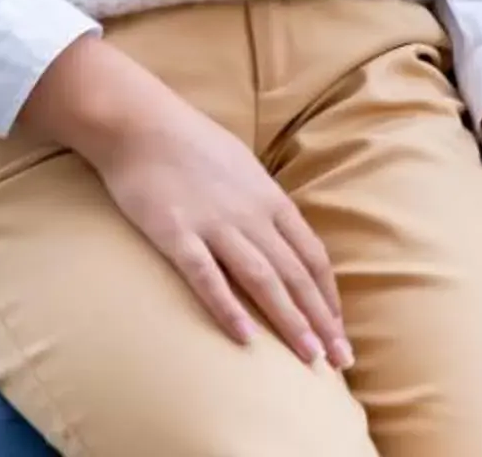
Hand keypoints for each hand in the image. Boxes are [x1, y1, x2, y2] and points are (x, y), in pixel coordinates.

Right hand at [23, 37, 348, 365]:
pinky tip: (245, 338)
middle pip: (296, 274)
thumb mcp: (244, 169)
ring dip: (290, 320)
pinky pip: (207, 277)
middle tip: (340, 358)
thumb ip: (263, 204)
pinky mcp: (176, 233)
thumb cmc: (192, 145)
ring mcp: (215, 224)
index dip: (328, 296)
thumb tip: (281, 235)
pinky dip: (228, 307)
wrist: (140, 123)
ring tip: (309, 357)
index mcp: (270, 200)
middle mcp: (251, 214)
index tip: (339, 328)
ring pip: (263, 279)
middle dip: (322, 319)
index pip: (312, 256)